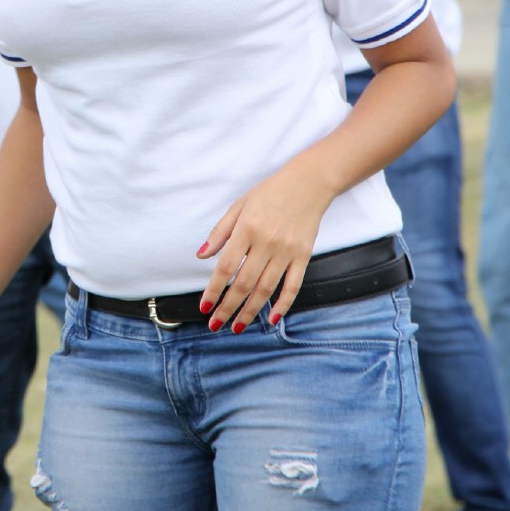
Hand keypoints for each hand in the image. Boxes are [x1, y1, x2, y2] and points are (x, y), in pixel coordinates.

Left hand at [196, 159, 329, 329]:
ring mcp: (287, 251)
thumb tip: (201, 255)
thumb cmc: (269, 193)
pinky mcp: (303, 256)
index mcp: (246, 229)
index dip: (214, 290)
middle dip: (228, 308)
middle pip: (244, 283)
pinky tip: (271, 318)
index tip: (204, 307)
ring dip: (250, 311)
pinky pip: (293, 285)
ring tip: (236, 327)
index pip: (226, 267)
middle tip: (215, 325)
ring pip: (266, 289)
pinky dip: (283, 304)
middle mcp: (266, 242)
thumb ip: (220, 232)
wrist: (308, 183)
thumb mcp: (239, 206)